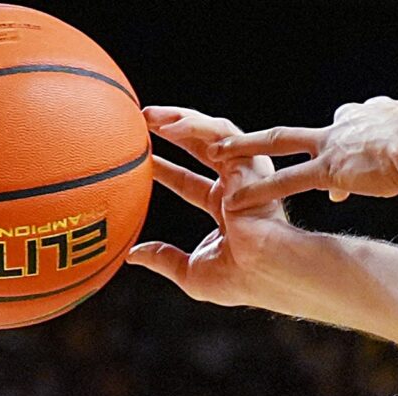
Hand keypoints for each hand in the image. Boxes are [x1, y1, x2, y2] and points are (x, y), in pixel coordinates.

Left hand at [126, 108, 304, 307]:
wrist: (264, 270)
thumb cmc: (240, 279)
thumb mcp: (192, 272)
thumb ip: (164, 259)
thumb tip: (133, 255)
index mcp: (227, 210)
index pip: (190, 182)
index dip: (166, 170)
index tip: (145, 159)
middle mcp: (238, 187)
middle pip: (202, 149)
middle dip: (174, 131)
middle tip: (142, 121)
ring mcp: (245, 172)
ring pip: (211, 133)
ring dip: (179, 119)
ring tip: (148, 116)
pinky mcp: (249, 162)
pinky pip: (220, 133)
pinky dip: (194, 125)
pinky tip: (168, 127)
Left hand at [212, 62, 397, 211]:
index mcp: (379, 117)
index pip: (355, 125)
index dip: (351, 141)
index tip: (349, 157)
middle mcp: (350, 127)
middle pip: (308, 131)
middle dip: (284, 140)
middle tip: (259, 145)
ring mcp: (335, 149)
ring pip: (280, 146)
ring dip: (245, 150)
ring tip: (216, 155)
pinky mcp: (327, 171)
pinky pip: (283, 183)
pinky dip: (257, 191)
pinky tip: (229, 205)